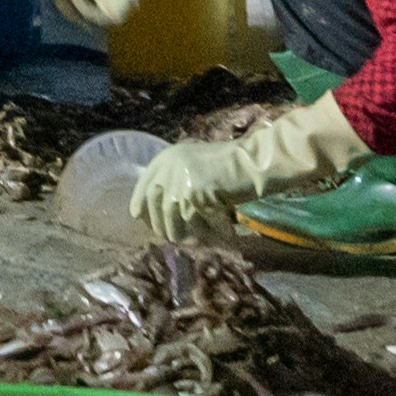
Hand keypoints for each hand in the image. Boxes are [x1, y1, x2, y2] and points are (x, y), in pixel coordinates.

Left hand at [128, 97, 365, 238]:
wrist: (254, 162)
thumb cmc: (229, 165)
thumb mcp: (193, 166)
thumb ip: (173, 183)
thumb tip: (155, 215)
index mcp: (165, 158)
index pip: (142, 188)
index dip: (141, 207)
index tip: (143, 221)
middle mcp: (168, 167)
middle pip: (155, 210)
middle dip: (164, 227)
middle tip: (176, 237)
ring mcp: (179, 180)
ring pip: (170, 221)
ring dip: (184, 233)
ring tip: (199, 237)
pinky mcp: (193, 194)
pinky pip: (192, 223)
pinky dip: (204, 231)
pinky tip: (217, 232)